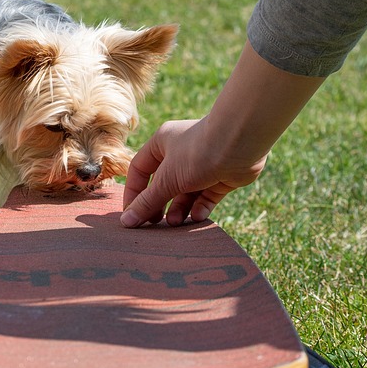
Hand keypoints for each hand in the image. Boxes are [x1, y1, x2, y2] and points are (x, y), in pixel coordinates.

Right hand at [120, 118, 265, 227]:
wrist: (239, 144)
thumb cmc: (196, 153)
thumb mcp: (166, 180)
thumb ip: (147, 202)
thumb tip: (126, 221)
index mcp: (161, 143)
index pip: (140, 170)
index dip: (134, 192)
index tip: (132, 215)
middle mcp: (180, 152)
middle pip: (163, 183)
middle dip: (158, 204)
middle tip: (155, 224)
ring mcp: (202, 164)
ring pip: (186, 192)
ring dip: (179, 208)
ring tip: (176, 223)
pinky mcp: (221, 176)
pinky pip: (207, 195)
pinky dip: (201, 207)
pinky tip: (197, 216)